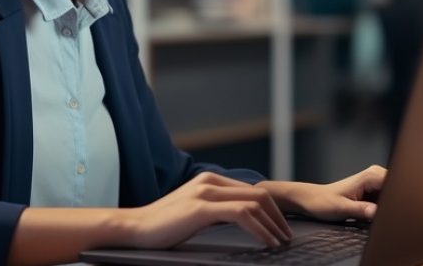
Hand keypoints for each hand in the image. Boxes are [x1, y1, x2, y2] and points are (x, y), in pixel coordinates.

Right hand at [119, 171, 292, 249]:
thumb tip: (239, 219)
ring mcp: (205, 192)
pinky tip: (266, 242)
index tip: (280, 228)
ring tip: (281, 242)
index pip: (251, 190)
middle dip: (278, 216)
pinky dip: (259, 228)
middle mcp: (209, 181)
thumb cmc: (162, 226)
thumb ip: (214, 210)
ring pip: (254, 202)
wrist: (133, 228)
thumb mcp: (193, 212)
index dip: (271, 209)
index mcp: (209, 180)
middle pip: (258, 194)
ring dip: (273, 224)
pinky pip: (241, 214)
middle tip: (288, 236)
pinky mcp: (201, 207)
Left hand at [257, 165, 386, 220]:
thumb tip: (375, 212)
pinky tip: (375, 215)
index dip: (398, 200)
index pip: (396, 185)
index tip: (391, 211)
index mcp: (370, 176)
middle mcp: (375, 175)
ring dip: (389, 207)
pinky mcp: (374, 191)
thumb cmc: (322, 202)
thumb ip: (360, 210)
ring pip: (393, 196)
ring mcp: (375, 183)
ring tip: (373, 214)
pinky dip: (384, 209)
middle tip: (379, 215)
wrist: (311, 200)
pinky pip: (386, 200)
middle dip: (395, 205)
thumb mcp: (341, 208)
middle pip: (397, 190)